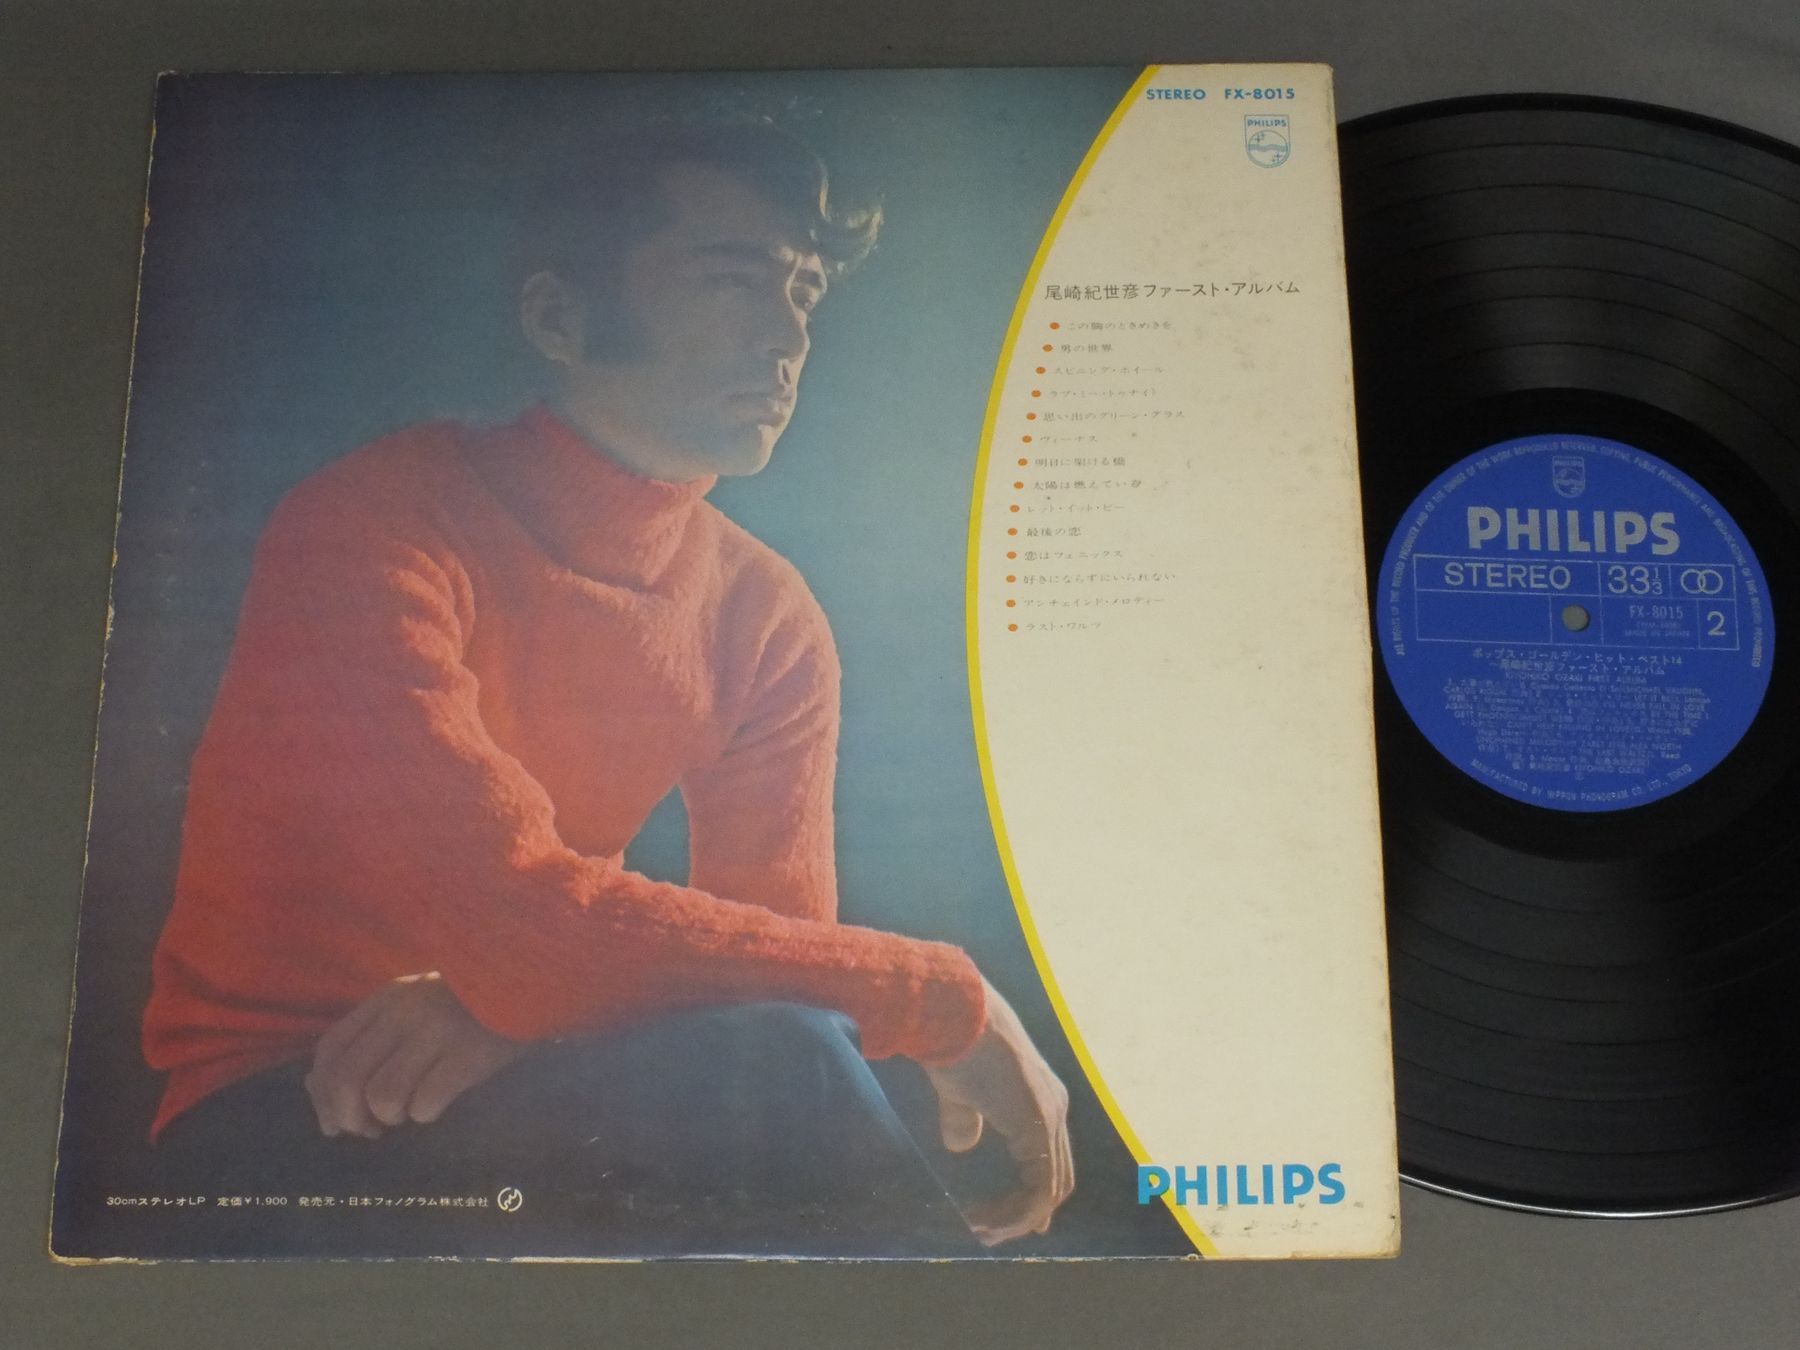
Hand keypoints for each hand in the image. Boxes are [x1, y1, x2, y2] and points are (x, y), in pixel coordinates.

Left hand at [304, 971, 528, 1138]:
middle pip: (347, 1079)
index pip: (330, 1050)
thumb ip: (372, 1039)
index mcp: (386, 998)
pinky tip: (438, 1103)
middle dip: (350, 1118)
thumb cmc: (469, 1004)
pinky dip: (424, 1114)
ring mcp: (437, 1032)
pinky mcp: (468, 1056)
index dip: (322, 1094)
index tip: (335, 1119)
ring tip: (409, 1111)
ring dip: (391, 1116)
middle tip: (370, 1129)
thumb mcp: (414, 1007)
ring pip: (382, 1096)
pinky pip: (425, 1103)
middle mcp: (404, 1012)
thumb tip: (320, 1096)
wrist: (532, 984)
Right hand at [922, 977, 1073, 1245]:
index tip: (1003, 1220)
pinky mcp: (1039, 1127)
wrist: (956, 1014)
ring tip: (981, 1229)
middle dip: (1024, 1212)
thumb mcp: (961, 1091)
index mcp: (1040, 1100)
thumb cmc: (954, 1045)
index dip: (1031, 1194)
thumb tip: (962, 1146)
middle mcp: (1054, 1109)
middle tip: (990, 1232)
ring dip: (1017, 1217)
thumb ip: (966, 1119)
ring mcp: (1050, 1118)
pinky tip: (988, 1220)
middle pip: (1055, 1179)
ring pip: (1049, 1188)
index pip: (1049, 1159)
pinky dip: (1018, 1212)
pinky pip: (1040, 1187)